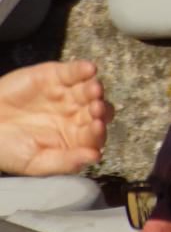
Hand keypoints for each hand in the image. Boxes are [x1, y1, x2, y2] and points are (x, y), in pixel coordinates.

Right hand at [0, 60, 112, 174]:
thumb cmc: (7, 148)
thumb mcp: (35, 162)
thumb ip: (65, 162)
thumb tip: (95, 157)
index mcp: (75, 138)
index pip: (95, 135)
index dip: (98, 132)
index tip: (96, 128)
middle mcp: (76, 115)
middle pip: (98, 111)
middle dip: (100, 110)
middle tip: (96, 109)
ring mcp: (68, 95)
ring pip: (89, 90)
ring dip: (94, 89)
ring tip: (93, 90)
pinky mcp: (56, 76)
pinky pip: (74, 71)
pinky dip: (82, 69)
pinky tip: (88, 69)